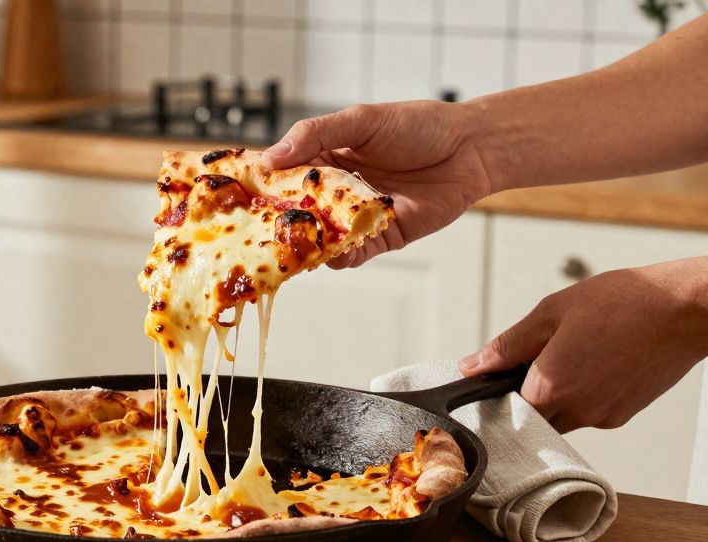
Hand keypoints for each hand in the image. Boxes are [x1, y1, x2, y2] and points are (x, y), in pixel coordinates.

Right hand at [262, 101, 495, 267]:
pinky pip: (352, 253)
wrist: (471, 149)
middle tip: (255, 230)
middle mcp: (335, 192)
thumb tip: (270, 158)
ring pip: (320, 239)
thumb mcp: (361, 120)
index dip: (260, 186)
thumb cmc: (418, 126)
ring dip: (306, 244)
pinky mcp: (380, 238)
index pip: (282, 175)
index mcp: (325, 160)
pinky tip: (333, 252)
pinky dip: (339, 256)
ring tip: (293, 245)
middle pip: (296, 213)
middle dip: (276, 223)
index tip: (236, 195)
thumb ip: (315, 135)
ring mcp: (356, 218)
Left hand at [456, 262, 707, 432]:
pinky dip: (586, 391)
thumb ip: (507, 345)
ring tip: (578, 352)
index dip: (500, 392)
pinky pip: (590, 410)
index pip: (506, 409)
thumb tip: (472, 366)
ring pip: (563, 415)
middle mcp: (577, 412)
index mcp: (551, 388)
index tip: (502, 374)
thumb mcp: (551, 313)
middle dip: (531, 392)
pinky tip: (599, 361)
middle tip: (544, 355)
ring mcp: (603, 417)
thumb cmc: (623, 304)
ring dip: (559, 392)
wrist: (686, 311)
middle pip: (534, 416)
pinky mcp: (624, 415)